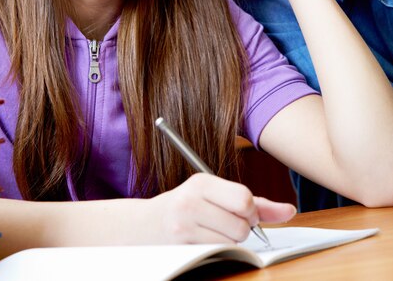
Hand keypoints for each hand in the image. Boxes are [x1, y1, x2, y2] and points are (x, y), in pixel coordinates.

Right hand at [150, 173, 295, 243]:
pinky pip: (219, 253)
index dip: (251, 211)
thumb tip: (289, 210)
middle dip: (242, 228)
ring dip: (230, 241)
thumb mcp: (215, 195)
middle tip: (225, 223)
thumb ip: (255, 203)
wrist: (144, 225)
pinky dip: (219, 251)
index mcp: (201, 182)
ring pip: (233, 242)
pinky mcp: (182, 247)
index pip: (244, 198)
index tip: (243, 213)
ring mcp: (184, 226)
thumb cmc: (188, 207)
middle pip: (242, 224)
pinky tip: (204, 242)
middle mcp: (191, 201)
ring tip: (212, 232)